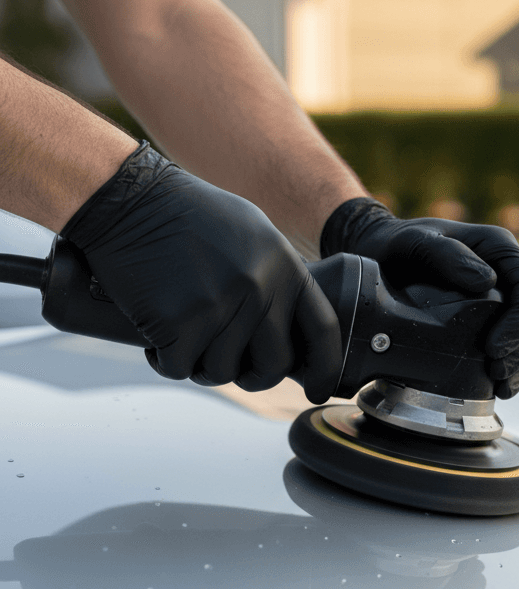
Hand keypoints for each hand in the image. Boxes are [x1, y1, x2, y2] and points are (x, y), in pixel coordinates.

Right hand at [61, 143, 341, 402]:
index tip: (317, 391)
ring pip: (222, 371)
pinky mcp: (179, 320)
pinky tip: (156, 337)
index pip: (323, 330)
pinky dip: (164, 361)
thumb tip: (296, 328)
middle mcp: (259, 287)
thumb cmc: (186, 215)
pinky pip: (179, 368)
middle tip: (231, 367)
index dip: (323, 368)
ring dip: (202, 366)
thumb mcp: (252, 233)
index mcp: (285, 266)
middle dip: (253, 377)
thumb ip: (278, 277)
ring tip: (184, 338)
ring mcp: (220, 304)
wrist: (125, 197)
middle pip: (274, 364)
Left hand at [321, 198, 518, 397]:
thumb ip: (447, 254)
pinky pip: (517, 347)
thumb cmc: (397, 246)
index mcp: (499, 249)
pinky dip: (513, 369)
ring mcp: (505, 298)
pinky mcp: (495, 321)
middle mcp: (509, 273)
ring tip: (499, 385)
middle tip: (496, 370)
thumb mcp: (415, 242)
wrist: (379, 256)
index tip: (495, 346)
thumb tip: (486, 281)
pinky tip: (498, 388)